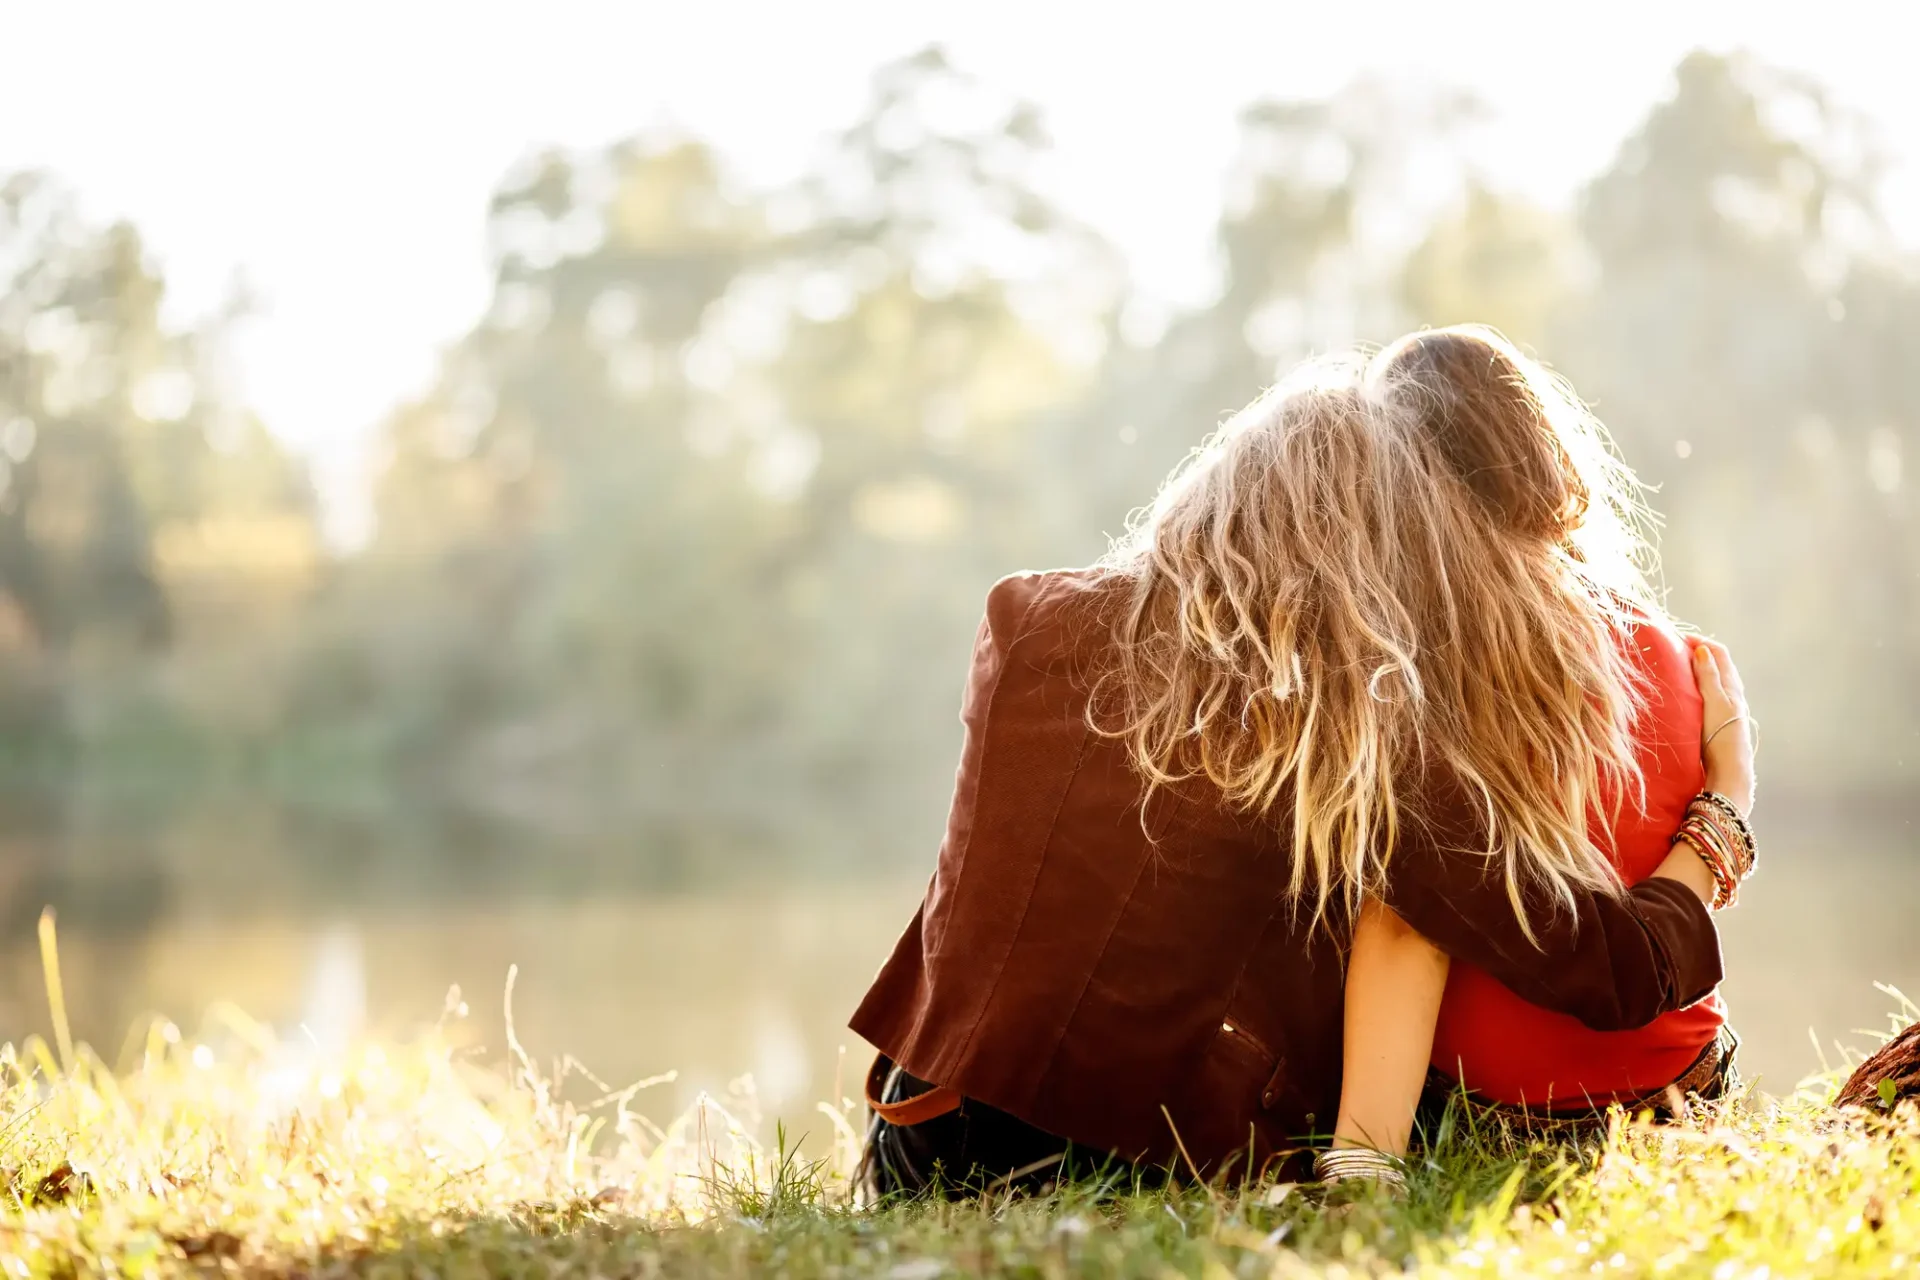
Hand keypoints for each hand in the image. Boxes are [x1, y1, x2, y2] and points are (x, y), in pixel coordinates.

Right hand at [1691, 638, 1753, 815]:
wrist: (1729, 774)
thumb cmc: (1721, 737)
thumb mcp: (1714, 702)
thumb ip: (1708, 676)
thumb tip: (1703, 649)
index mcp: (1732, 687)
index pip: (1718, 653)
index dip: (1700, 642)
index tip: (1677, 638)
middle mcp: (1732, 696)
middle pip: (1716, 665)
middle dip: (1696, 653)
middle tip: (1672, 650)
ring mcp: (1726, 711)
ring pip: (1712, 682)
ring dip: (1696, 671)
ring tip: (1674, 669)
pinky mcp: (1717, 724)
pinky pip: (1707, 697)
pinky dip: (1695, 688)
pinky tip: (1683, 697)